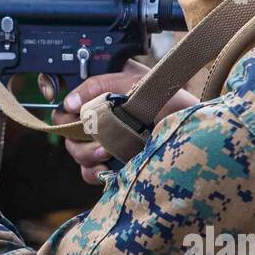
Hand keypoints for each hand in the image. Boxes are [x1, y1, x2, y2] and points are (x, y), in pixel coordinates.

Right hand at [52, 61, 197, 183]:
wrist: (198, 136)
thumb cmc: (173, 102)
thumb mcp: (138, 82)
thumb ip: (101, 85)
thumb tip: (69, 103)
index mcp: (102, 88)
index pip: (66, 90)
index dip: (56, 95)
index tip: (67, 106)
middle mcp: (98, 113)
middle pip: (63, 125)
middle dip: (77, 133)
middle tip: (97, 136)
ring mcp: (103, 140)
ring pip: (74, 150)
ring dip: (87, 153)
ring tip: (109, 152)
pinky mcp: (110, 164)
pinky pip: (87, 172)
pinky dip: (95, 172)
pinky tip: (110, 169)